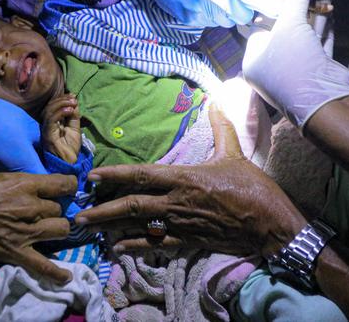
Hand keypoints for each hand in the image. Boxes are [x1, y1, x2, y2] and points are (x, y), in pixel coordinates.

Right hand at [0, 173, 76, 283]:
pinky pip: (43, 266)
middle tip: (43, 214)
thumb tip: (22, 184)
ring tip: (48, 232)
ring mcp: (25, 232)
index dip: (68, 186)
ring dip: (56, 230)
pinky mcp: (16, 253)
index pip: (62, 184)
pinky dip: (56, 272)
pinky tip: (66, 276)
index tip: (67, 189)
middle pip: (59, 209)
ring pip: (60, 230)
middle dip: (53, 211)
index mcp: (23, 185)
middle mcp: (30, 207)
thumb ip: (12, 182)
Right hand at [42, 94, 81, 163]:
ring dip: (61, 104)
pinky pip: (51, 120)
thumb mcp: (75, 129)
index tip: (72, 95)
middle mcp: (47, 125)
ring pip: (49, 111)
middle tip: (73, 98)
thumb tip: (74, 103)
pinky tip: (69, 110)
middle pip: (50, 106)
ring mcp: (46, 129)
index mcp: (52, 123)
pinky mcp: (47, 134)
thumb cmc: (70, 148)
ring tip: (72, 103)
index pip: (53, 106)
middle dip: (62, 99)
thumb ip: (74, 117)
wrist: (68, 163)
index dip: (62, 99)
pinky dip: (60, 112)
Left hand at [74, 105, 306, 257]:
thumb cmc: (252, 188)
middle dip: (102, 211)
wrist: (270, 224)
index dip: (114, 176)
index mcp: (184, 178)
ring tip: (90, 231)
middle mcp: (176, 202)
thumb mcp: (235, 154)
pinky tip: (118, 248)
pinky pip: (156, 245)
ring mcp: (180, 224)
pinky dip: (135, 247)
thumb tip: (217, 101)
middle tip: (78, 215)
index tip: (92, 177)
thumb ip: (221, 127)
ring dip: (112, 229)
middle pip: (131, 205)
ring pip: (138, 227)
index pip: (141, 175)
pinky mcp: (189, 241)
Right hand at [129, 0, 311, 26]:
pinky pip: (208, 23)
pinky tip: (203, 0)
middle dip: (245, 11)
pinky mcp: (186, 17)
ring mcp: (195, 7)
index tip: (279, 10)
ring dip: (226, 12)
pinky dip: (210, 14)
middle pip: (240, 16)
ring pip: (224, 21)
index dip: (268, 6)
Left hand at [242, 0, 348, 128]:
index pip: (259, 31)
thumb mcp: (291, 24)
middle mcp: (272, 69)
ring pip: (304, 39)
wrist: (323, 99)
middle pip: (284, 34)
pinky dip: (324, 30)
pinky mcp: (316, 73)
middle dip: (298, 13)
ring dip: (314, 19)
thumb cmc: (294, 62)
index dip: (272, 13)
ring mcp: (295, 73)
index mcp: (254, 62)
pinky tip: (331, 11)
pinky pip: (318, 46)